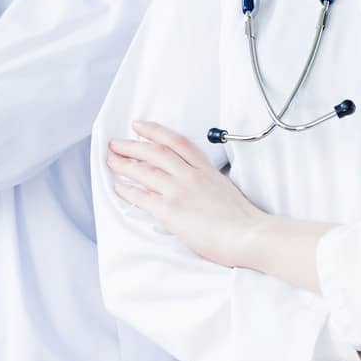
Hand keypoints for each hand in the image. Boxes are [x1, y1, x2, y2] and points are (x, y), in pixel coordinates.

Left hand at [107, 121, 266, 267]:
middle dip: (132, 145)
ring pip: (145, 170)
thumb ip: (207, 185)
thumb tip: (194, 190)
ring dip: (125, 164)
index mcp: (206, 169)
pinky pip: (142, 196)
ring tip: (112, 161)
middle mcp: (190, 175)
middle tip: (116, 143)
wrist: (248, 234)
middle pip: (156, 152)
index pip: (176, 142)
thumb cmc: (242, 220)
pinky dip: (127, 190)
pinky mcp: (171, 210)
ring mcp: (180, 191)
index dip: (155, 131)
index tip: (140, 126)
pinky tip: (118, 187)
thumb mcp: (225, 191)